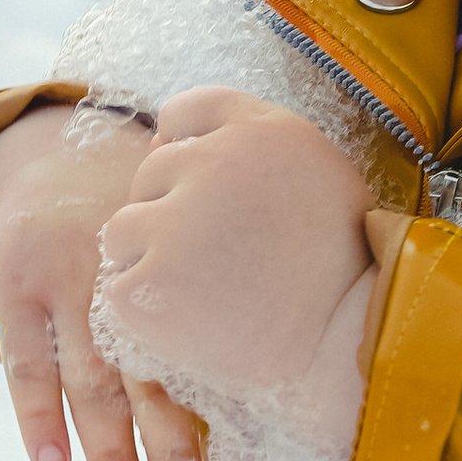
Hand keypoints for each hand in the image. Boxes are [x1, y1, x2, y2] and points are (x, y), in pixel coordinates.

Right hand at [0, 105, 212, 460]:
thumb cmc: (152, 229)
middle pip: (148, 368)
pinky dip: (37, 415)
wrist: (57, 160)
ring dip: (107, 447)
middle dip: (166, 444)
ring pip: (88, 374)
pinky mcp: (15, 284)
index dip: (219, 406)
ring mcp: (66, 278)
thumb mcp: (194, 233)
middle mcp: (124, 270)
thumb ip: (228, 294)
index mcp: (180, 262)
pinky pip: (26, 359)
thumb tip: (300, 389)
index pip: (201, 343)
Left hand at [96, 88, 374, 460]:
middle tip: (220, 262)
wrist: (344, 349)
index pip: (184, 111)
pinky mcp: (148, 284)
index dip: (185, 152)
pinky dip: (144, 310)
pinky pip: (117, 287)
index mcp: (261, 130)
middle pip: (150, 174)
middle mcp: (213, 164)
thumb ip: (250, 140)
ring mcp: (175, 224)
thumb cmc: (338, 268)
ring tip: (205, 295)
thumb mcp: (318, 173)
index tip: (205, 192)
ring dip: (150, 260)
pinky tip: (190, 322)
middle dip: (171, 214)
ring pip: (122, 229)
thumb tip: (159, 138)